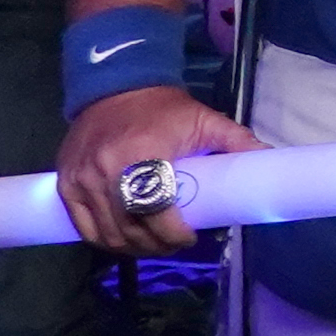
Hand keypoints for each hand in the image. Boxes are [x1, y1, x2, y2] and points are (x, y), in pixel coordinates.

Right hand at [55, 85, 263, 260]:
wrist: (114, 87)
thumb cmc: (163, 108)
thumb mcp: (204, 120)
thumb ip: (236, 142)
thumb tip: (270, 159)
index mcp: (142, 154)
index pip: (155, 209)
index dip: (173, 233)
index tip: (191, 237)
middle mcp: (105, 170)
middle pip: (130, 228)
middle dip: (156, 245)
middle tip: (176, 244)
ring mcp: (80, 179)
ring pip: (106, 234)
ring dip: (132, 248)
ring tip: (154, 244)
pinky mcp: (65, 184)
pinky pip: (83, 226)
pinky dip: (104, 240)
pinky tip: (125, 240)